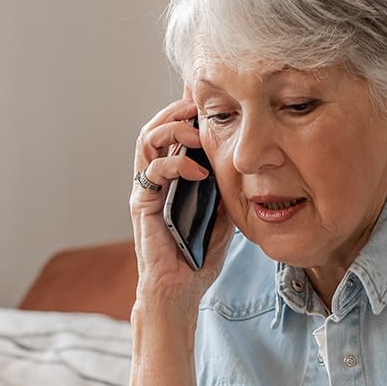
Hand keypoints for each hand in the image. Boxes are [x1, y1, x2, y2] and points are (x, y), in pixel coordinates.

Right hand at [130, 96, 233, 310]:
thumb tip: (244, 162)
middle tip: (202, 107)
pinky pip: (152, 172)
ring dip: (173, 128)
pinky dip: (176, 163)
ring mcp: (146, 190)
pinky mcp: (142, 204)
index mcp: (172, 177)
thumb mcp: (224, 213)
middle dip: (178, 110)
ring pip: (146, 140)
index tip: (208, 95)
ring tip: (198, 134)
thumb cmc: (198, 256)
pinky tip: (199, 171)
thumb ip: (226, 187)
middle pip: (155, 126)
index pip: (173, 132)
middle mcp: (154, 178)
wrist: (180, 290)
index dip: (186, 109)